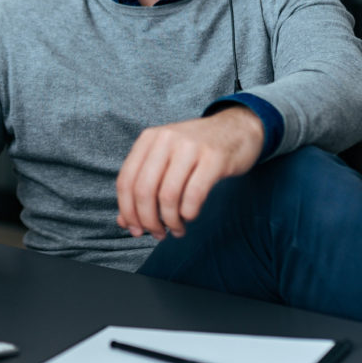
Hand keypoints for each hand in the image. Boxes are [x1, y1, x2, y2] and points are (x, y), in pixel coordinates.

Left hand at [115, 106, 263, 240]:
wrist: (238, 128)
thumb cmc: (197, 150)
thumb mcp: (166, 161)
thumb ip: (144, 188)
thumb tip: (124, 222)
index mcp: (149, 139)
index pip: (126, 181)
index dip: (127, 211)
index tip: (135, 230)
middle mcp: (166, 139)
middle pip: (143, 190)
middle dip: (148, 220)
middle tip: (158, 234)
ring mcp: (190, 146)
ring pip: (167, 196)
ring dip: (170, 221)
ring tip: (177, 229)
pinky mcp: (214, 158)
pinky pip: (193, 195)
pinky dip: (188, 214)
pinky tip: (190, 217)